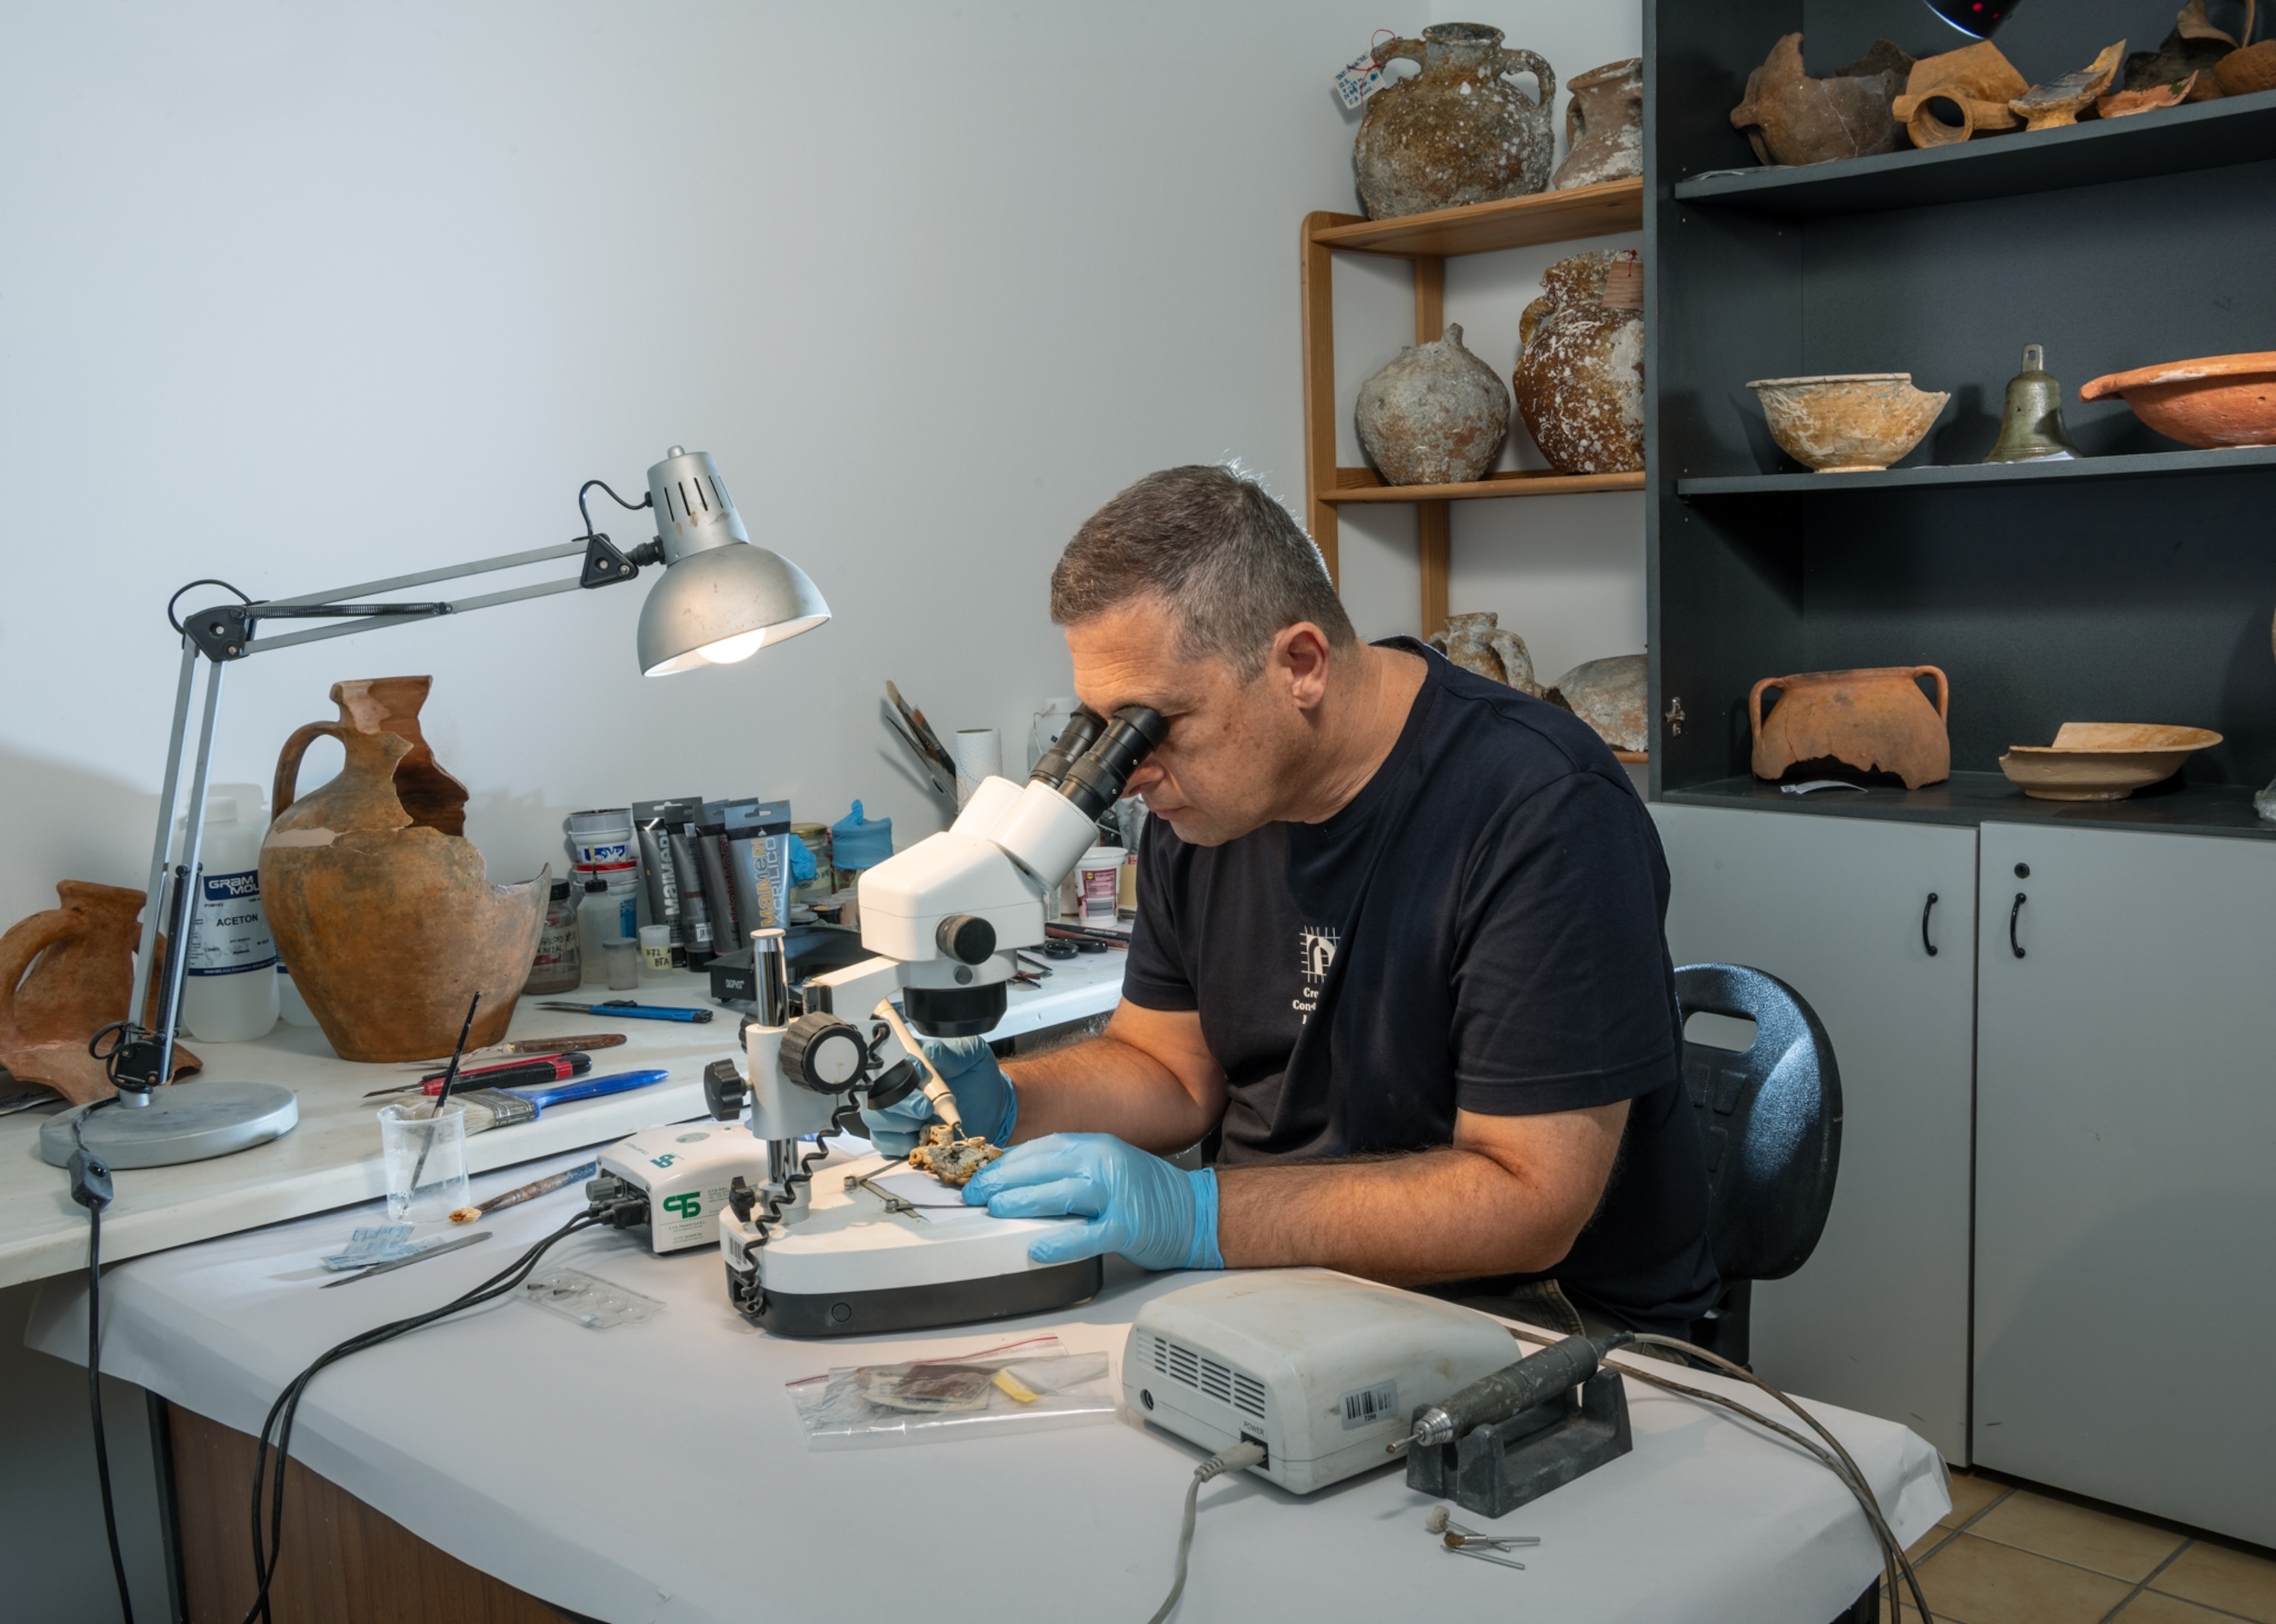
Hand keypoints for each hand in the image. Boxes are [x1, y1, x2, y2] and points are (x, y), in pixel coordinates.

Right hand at [857, 1034, 1015, 1155]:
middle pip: (875, 1094)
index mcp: (909, 1060)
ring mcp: (895, 1112)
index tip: (919, 1072)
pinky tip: (922, 1140)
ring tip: (928, 1125)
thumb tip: (931, 1051)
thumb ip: (953, 1054)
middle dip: (899, 1103)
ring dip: (900, 1125)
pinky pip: (885, 1144)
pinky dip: (901, 1145)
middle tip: (925, 1107)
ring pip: (876, 1120)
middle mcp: (896, 1086)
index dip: (896, 1069)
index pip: (886, 1062)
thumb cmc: (976, 1075)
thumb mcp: (972, 1056)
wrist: (992, 1106)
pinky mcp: (899, 1136)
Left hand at [962, 1134, 1221, 1271]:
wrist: (1196, 1213)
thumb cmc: (1146, 1195)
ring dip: (1024, 1200)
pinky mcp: (1128, 1226)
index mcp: (1096, 1147)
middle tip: (974, 1193)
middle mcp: (1106, 1163)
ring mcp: (1118, 1194)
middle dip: (1003, 1179)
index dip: (1005, 1162)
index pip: (1041, 1149)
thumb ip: (1068, 1170)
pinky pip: (1089, 1235)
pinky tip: (1038, 1249)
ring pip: (1062, 1194)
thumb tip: (1017, 1180)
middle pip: (1045, 1167)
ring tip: (995, 1209)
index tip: (979, 1174)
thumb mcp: (1105, 1169)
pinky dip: (1062, 1241)